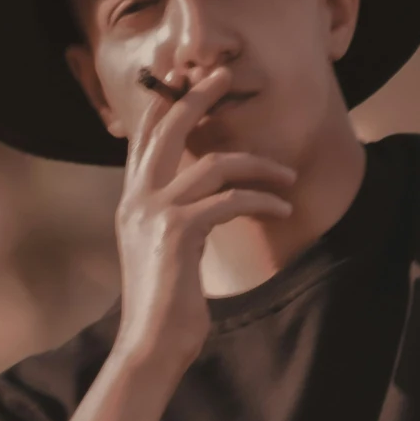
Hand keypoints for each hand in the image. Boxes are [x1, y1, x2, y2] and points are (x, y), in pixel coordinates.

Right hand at [108, 65, 295, 381]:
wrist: (150, 346)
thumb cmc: (165, 306)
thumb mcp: (163, 253)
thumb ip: (175, 220)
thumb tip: (204, 203)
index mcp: (131, 202)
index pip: (144, 138)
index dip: (165, 104)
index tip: (190, 79)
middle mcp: (136, 200)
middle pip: (167, 129)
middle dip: (198, 96)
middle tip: (225, 74)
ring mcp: (154, 214)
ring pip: (213, 165)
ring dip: (259, 166)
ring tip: (288, 177)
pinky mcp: (178, 233)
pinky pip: (229, 199)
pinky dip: (262, 199)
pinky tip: (282, 207)